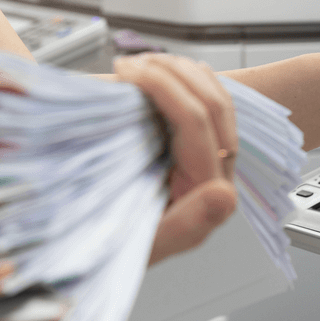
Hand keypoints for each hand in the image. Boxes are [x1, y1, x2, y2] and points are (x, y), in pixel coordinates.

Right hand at [114, 54, 238, 262]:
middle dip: (171, 71)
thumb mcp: (144, 246)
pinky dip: (179, 81)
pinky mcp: (194, 150)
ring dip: (178, 70)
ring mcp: (208, 159)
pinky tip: (152, 73)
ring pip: (213, 96)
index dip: (165, 88)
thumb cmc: (113, 254)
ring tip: (138, 64)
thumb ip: (187, 226)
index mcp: (208, 192)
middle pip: (213, 102)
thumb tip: (225, 196)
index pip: (198, 122)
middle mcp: (216, 173)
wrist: (94, 256)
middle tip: (128, 64)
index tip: (125, 73)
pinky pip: (201, 103)